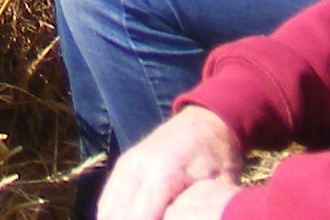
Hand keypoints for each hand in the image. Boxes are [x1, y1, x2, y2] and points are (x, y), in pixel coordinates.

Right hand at [101, 110, 242, 219]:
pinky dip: (113, 218)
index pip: (137, 219)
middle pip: (116, 217)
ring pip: (107, 211)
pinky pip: (108, 202)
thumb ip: (204, 211)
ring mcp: (126, 165)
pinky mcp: (123, 167)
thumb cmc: (219, 156)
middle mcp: (136, 168)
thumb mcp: (222, 188)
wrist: (206, 120)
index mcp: (161, 173)